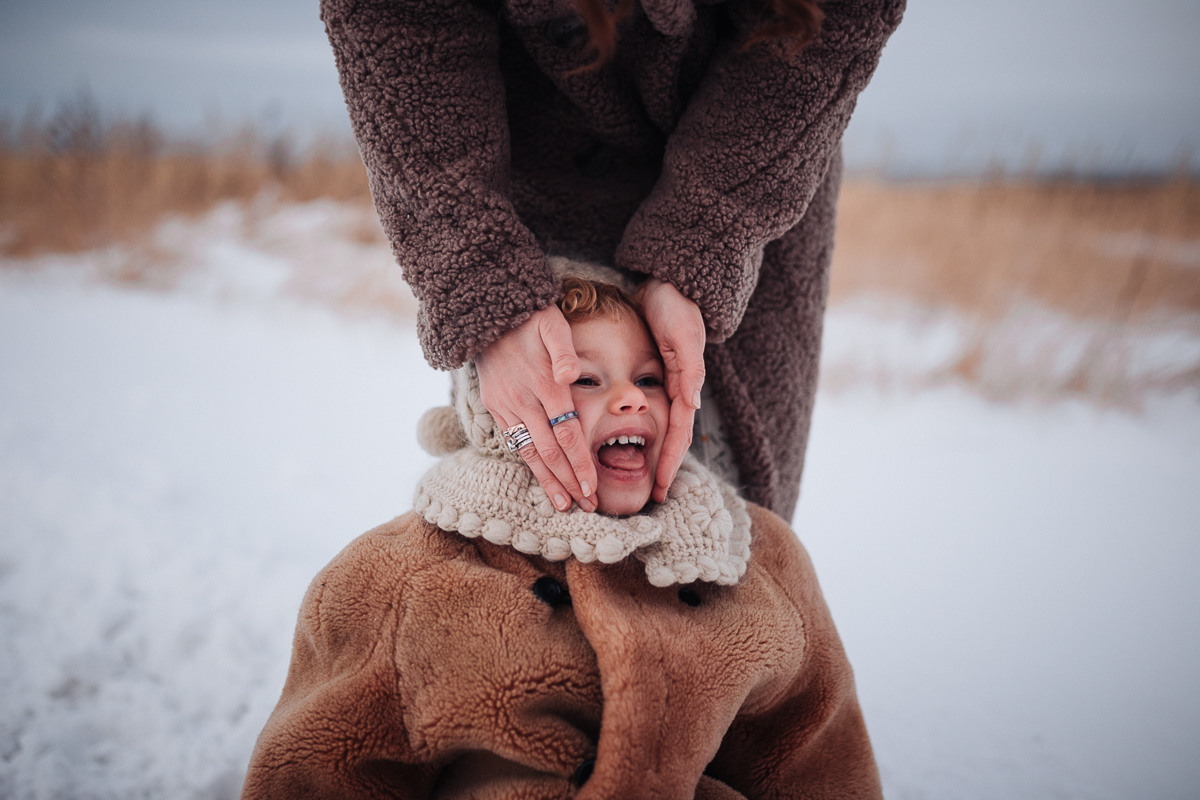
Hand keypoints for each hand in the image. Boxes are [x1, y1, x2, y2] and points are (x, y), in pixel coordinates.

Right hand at [476, 305, 597, 511]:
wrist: (485, 314)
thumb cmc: (530, 318)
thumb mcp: (551, 323)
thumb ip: (564, 350)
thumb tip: (571, 377)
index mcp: (545, 384)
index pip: (567, 434)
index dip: (580, 463)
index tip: (593, 487)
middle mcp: (524, 400)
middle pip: (551, 451)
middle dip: (570, 481)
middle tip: (587, 505)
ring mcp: (506, 405)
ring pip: (530, 452)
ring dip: (549, 481)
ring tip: (564, 504)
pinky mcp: (494, 406)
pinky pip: (514, 441)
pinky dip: (529, 463)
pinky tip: (541, 479)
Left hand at [639, 278, 705, 502]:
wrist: (670, 282)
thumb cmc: (676, 307)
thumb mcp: (684, 336)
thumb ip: (689, 369)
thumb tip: (691, 404)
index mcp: (686, 384)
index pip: (679, 433)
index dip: (671, 461)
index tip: (662, 487)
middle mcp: (678, 388)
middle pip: (671, 437)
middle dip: (664, 467)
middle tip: (653, 495)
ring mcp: (668, 382)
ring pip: (662, 428)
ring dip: (655, 454)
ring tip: (643, 480)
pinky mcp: (657, 374)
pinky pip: (651, 411)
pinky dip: (645, 432)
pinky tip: (632, 444)